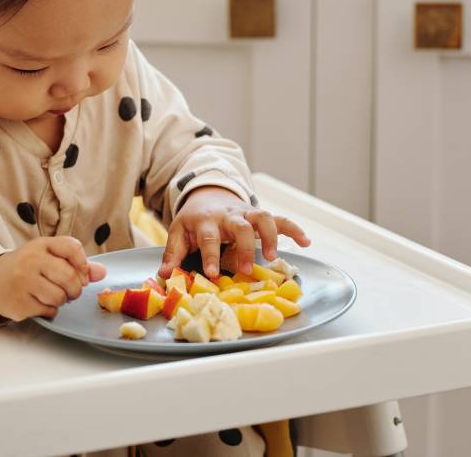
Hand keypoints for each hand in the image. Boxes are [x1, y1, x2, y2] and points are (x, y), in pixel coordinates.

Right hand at [0, 237, 105, 320]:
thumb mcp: (50, 258)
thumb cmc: (30, 268)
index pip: (72, 247)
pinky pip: (48, 310)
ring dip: (62, 301)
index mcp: (41, 244)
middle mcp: (31, 260)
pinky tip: (40, 303)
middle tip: (71, 291)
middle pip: (69, 276)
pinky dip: (50, 311)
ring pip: (59, 297)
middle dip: (75, 289)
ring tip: (53, 296)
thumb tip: (101, 272)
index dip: (83, 264)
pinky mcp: (18, 302)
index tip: (82, 274)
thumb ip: (77, 264)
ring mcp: (23, 281)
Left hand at [158, 186, 310, 278]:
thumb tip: (164, 276)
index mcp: (206, 221)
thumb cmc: (193, 221)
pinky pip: (280, 219)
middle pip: (239, 226)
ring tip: (274, 257)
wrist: (206, 195)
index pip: (208, 237)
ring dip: (270, 236)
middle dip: (244, 247)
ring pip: (263, 217)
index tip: (214, 274)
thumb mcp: (178, 233)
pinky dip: (294, 229)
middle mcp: (228, 215)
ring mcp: (246, 213)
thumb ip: (172, 254)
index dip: (211, 255)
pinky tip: (306, 242)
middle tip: (245, 269)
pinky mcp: (259, 216)